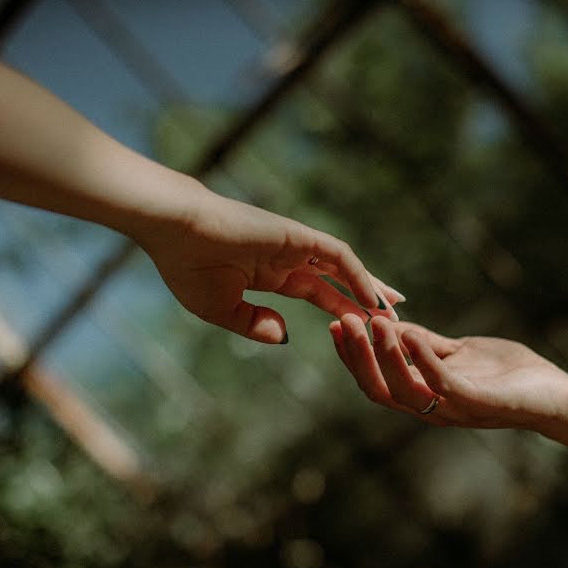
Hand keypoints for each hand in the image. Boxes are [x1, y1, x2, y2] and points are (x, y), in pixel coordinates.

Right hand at [135, 185, 401, 343]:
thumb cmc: (186, 266)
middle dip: (365, 300)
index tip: (362, 328)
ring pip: (343, 267)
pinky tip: (372, 297)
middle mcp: (286, 258)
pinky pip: (336, 255)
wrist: (173, 231)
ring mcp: (293, 245)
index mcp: (268, 274)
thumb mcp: (220, 309)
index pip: (316, 293)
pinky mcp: (296, 235)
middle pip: (337, 281)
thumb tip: (285, 336)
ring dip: (369, 288)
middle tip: (393, 320)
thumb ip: (253, 323)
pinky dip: (357, 275)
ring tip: (394, 311)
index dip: (340, 310)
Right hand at [330, 315, 567, 427]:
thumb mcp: (461, 352)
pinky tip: (410, 333)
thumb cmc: (509, 374)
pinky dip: (423, 358)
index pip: (376, 382)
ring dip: (384, 355)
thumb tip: (392, 326)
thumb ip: (427, 345)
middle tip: (343, 321)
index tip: (336, 324)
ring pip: (405, 390)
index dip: (352, 357)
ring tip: (372, 323)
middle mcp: (433, 409)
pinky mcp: (479, 404)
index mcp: (425, 397)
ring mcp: (455, 409)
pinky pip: (443, 384)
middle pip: (380, 389)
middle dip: (358, 356)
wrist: (556, 393)